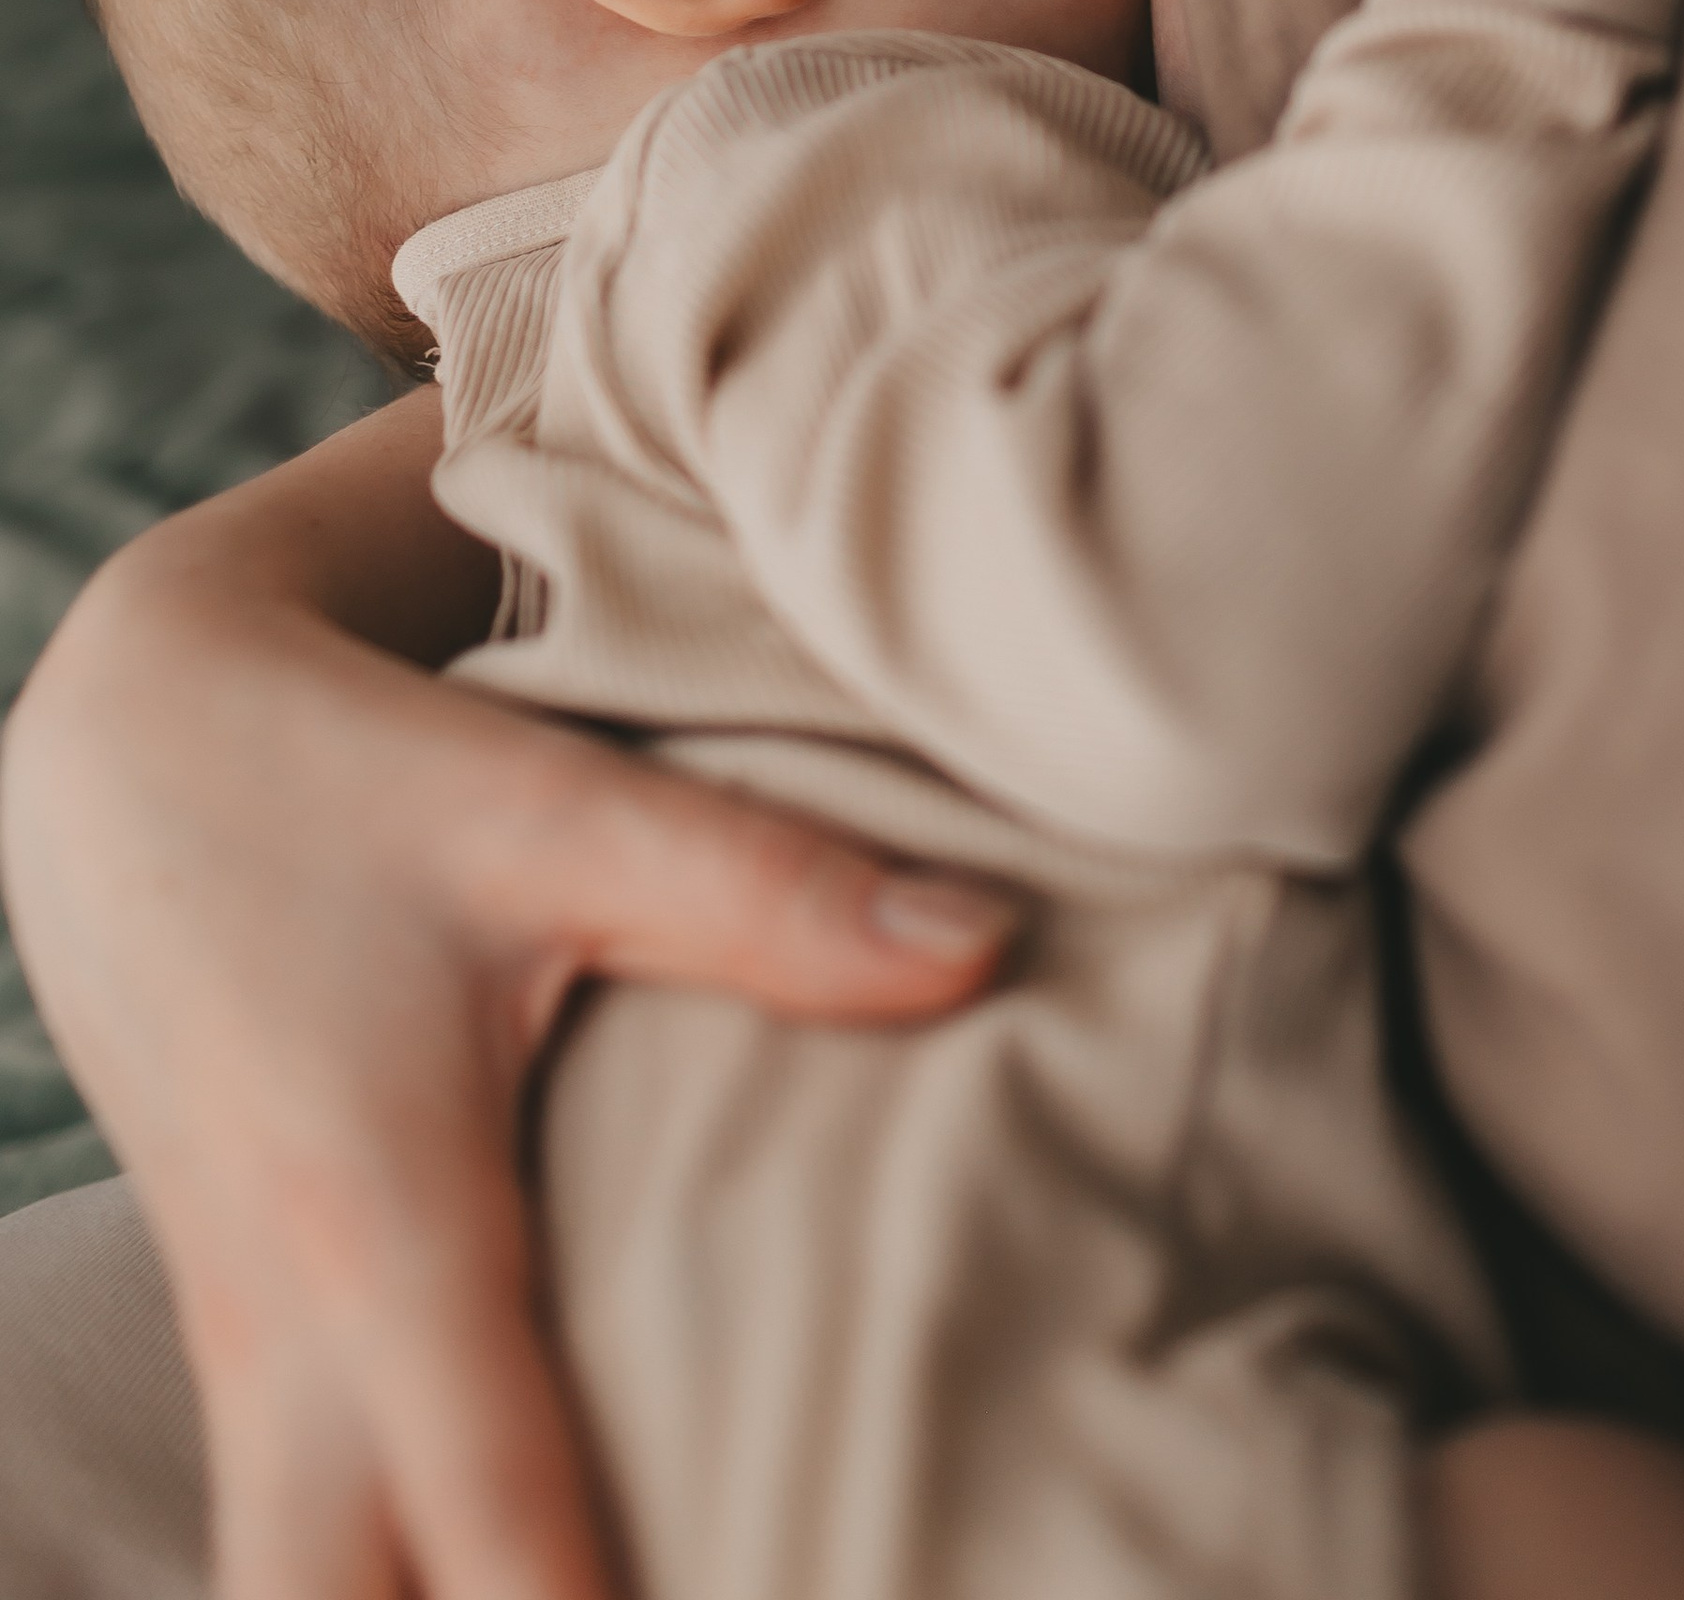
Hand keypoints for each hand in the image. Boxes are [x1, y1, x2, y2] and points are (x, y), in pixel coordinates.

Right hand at [0, 393, 1012, 1599]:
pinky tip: (515, 1569)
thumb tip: (984, 948)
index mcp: (379, 1235)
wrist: (121, 746)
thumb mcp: (555, 813)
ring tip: (644, 1588)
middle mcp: (289, 1343)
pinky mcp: (244, 1347)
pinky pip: (291, 1543)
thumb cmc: (337, 777)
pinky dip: (383, 1588)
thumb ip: (767, 895)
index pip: (495, 1538)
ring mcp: (245, 1363)